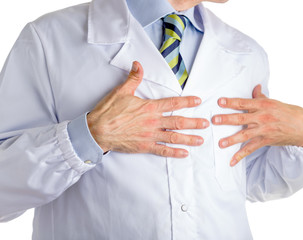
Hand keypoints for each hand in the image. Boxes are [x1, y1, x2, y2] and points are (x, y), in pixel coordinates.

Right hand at [87, 61, 208, 157]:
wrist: (97, 131)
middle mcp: (153, 122)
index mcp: (149, 108)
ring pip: (173, 137)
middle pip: (178, 122)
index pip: (173, 104)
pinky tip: (184, 154)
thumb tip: (138, 64)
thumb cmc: (108, 111)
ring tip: (200, 140)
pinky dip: (174, 153)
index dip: (187, 102)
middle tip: (206, 124)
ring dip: (188, 139)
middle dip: (194, 123)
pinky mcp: (144, 147)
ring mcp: (149, 136)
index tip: (198, 101)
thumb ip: (133, 78)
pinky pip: (162, 151)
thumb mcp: (121, 91)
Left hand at [212, 85, 302, 165]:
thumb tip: (255, 87)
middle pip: (242, 118)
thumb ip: (260, 97)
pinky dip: (240, 155)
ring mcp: (263, 130)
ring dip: (232, 139)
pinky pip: (251, 149)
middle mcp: (262, 117)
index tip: (219, 101)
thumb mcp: (273, 102)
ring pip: (245, 135)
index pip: (244, 103)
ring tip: (220, 143)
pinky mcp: (265, 141)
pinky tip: (231, 161)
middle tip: (214, 120)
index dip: (231, 102)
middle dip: (227, 120)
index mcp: (262, 105)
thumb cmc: (286, 112)